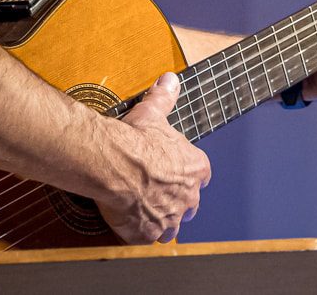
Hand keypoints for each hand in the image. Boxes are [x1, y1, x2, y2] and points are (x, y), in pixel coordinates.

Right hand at [97, 72, 210, 243]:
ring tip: (147, 214)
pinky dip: (139, 232)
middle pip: (190, 204)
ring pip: (171, 226)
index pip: (202, 174)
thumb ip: (165, 97)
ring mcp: (168, 218)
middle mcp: (187, 197)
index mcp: (194, 168)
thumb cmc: (136, 138)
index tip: (178, 171)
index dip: (190, 174)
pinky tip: (130, 224)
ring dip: (161, 221)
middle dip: (178, 201)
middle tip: (160, 193)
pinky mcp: (147, 233)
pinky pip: (146, 237)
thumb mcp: (153, 112)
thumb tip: (170, 80)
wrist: (114, 162)